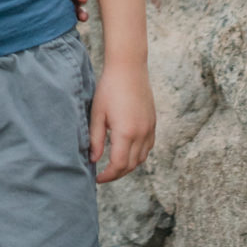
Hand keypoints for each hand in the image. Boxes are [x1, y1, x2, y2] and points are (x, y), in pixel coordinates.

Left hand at [90, 62, 155, 181]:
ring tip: (114, 165)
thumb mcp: (97, 114)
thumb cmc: (109, 88)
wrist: (129, 68)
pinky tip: (127, 152)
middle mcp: (141, 134)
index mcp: (125, 133)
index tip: (97, 178)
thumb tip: (93, 160)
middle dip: (117, 174)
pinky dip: (138, 155)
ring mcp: (150, 129)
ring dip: (128, 166)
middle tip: (103, 175)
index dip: (107, 176)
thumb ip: (95, 139)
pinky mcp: (153, 123)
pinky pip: (148, 147)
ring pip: (141, 158)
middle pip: (131, 165)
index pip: (118, 165)